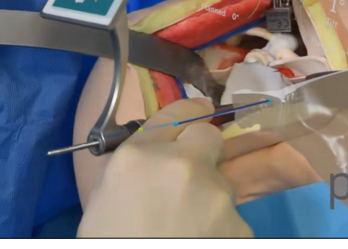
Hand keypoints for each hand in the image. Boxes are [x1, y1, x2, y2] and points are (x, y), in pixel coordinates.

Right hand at [78, 99, 252, 237]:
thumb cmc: (109, 237)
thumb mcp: (107, 195)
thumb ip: (136, 165)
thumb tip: (158, 156)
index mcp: (139, 155)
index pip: (176, 111)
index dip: (190, 111)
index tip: (199, 113)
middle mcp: (182, 165)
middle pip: (209, 137)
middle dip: (203, 152)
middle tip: (188, 179)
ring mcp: (216, 195)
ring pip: (222, 183)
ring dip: (209, 198)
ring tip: (186, 227)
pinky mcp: (239, 227)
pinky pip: (232, 219)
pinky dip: (219, 230)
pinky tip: (198, 240)